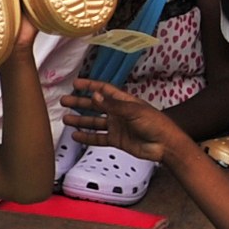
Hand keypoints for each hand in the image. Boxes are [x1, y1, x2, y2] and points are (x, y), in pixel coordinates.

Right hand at [64, 80, 184, 161]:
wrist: (164, 145)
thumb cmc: (155, 123)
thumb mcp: (133, 111)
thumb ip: (112, 105)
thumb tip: (94, 96)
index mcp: (123, 101)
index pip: (103, 90)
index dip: (90, 86)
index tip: (75, 83)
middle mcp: (118, 112)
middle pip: (95, 105)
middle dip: (80, 102)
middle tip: (64, 101)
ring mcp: (117, 126)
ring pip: (94, 122)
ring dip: (81, 120)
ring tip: (66, 119)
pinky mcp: (117, 140)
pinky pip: (99, 138)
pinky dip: (87, 137)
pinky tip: (76, 135)